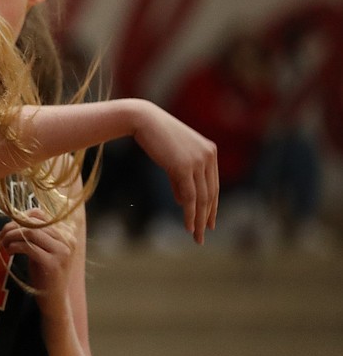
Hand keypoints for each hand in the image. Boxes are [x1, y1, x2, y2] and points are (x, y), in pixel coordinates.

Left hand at [0, 209, 75, 296]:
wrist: (54, 300)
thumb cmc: (46, 274)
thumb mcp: (44, 249)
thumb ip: (36, 234)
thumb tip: (16, 217)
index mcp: (67, 233)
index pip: (39, 213)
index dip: (18, 218)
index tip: (7, 228)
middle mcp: (68, 240)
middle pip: (32, 223)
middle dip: (12, 228)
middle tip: (0, 237)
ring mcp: (62, 252)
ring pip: (30, 232)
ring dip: (11, 237)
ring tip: (3, 245)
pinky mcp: (53, 264)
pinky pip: (28, 247)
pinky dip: (14, 247)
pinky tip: (9, 252)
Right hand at [132, 102, 218, 242]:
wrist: (142, 120)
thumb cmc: (155, 136)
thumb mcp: (172, 157)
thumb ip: (180, 178)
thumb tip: (183, 200)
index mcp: (209, 151)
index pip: (213, 185)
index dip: (212, 206)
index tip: (209, 222)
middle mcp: (208, 156)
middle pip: (210, 194)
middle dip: (206, 217)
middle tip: (202, 235)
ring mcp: (198, 161)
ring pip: (202, 198)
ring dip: (198, 219)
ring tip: (195, 236)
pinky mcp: (184, 166)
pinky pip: (189, 196)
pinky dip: (189, 213)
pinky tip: (187, 225)